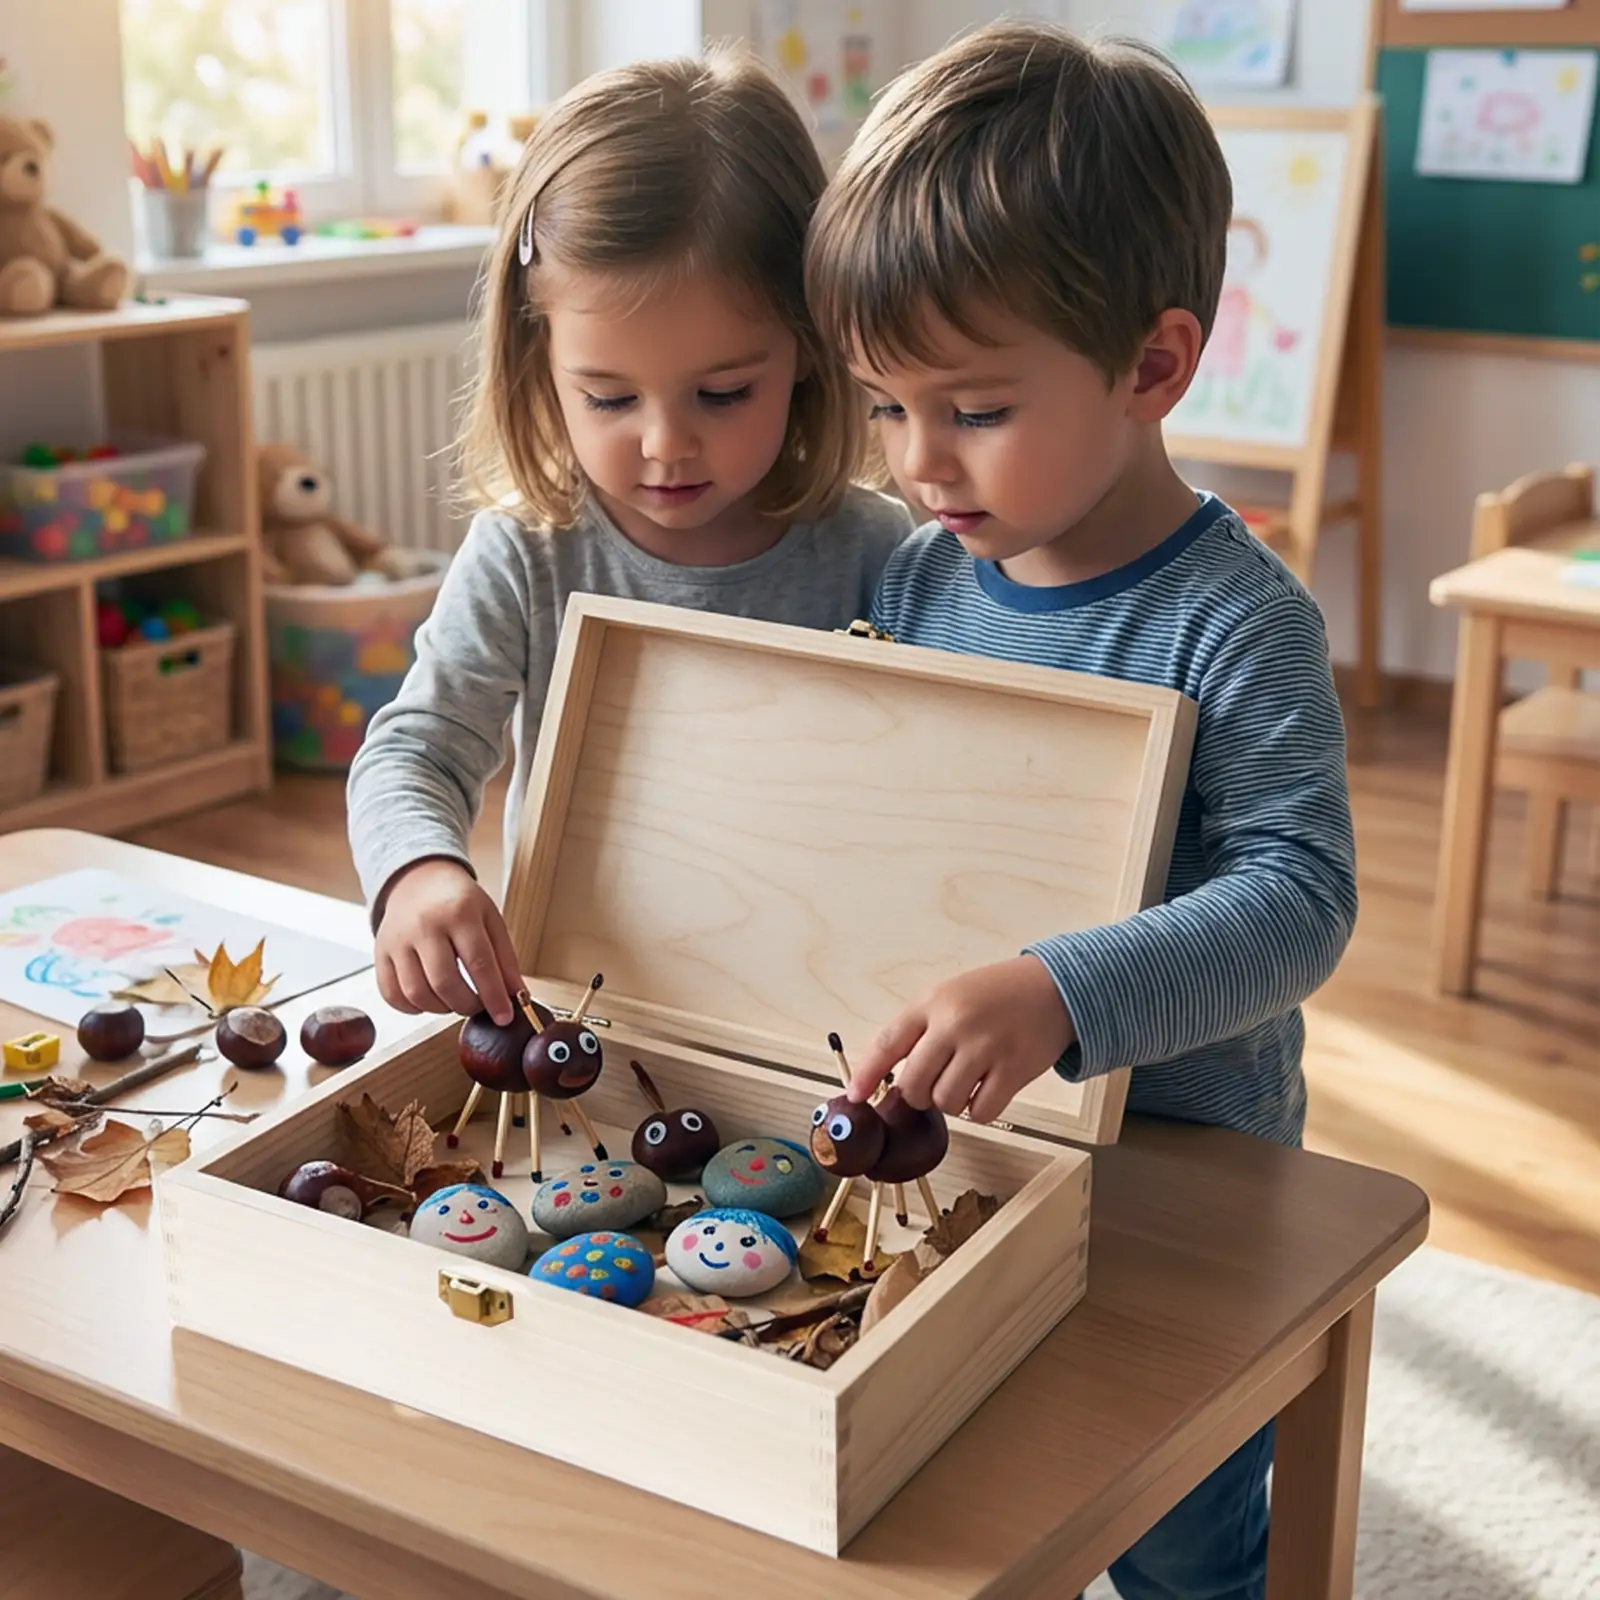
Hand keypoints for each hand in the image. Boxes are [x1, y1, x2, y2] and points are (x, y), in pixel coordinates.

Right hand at [374, 858, 522, 1024]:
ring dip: (440, 1008)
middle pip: (444, 982)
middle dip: (466, 1005)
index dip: (494, 996)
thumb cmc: (460, 903)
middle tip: (477, 1006)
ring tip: (454, 1000)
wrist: (419, 881)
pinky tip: (429, 999)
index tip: (504, 1018)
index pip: (479, 963)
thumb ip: (505, 960)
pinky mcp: (379, 952)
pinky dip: (412, 1008)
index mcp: (460, 912)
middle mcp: (424, 925)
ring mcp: (397, 940)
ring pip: (416, 993)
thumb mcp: (491, 920)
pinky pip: (391, 994)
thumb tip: (517, 998)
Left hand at [848, 955, 1074, 1124]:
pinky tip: (986, 1090)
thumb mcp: (949, 996)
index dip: (867, 1074)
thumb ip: (920, 1030)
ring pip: (945, 1102)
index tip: (855, 1097)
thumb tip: (889, 1076)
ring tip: (965, 1082)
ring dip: (950, 1102)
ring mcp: (985, 1048)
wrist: (1053, 987)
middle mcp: (955, 1024)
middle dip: (918, 1095)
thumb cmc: (996, 994)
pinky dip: (978, 1110)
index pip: (888, 1043)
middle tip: (933, 1085)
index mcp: (933, 1003)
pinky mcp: (1014, 1070)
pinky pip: (980, 1111)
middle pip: (914, 1084)